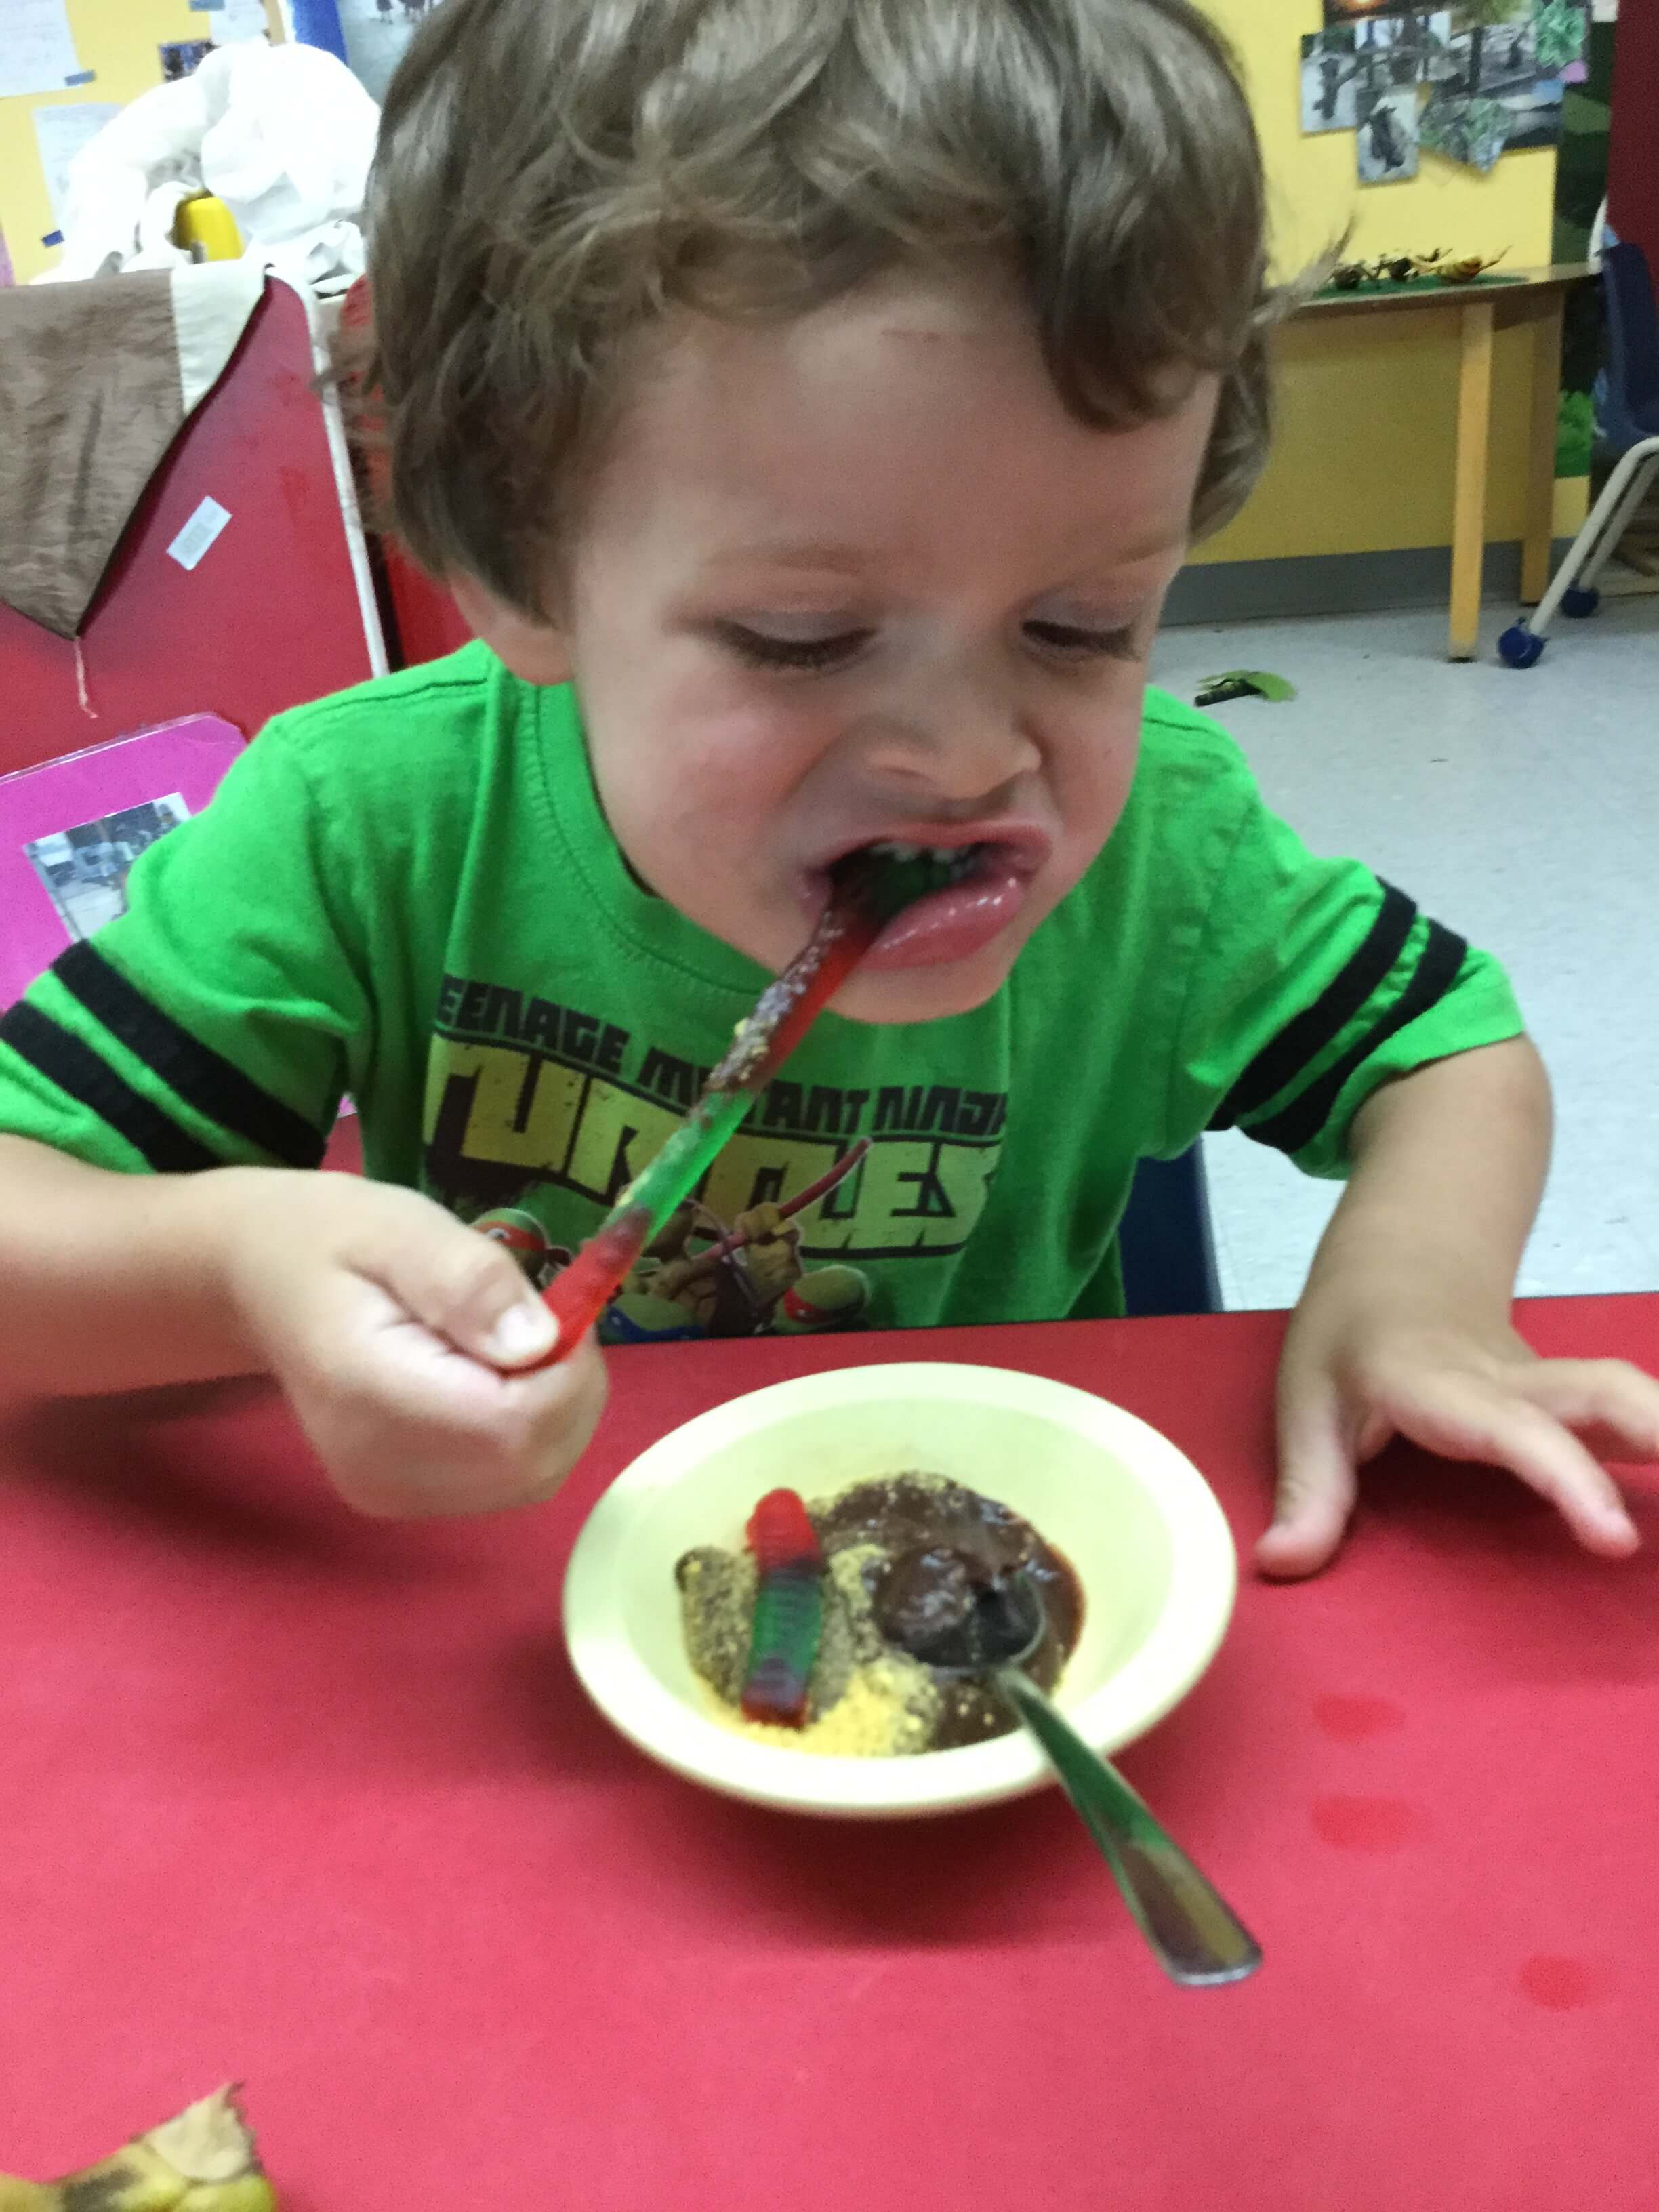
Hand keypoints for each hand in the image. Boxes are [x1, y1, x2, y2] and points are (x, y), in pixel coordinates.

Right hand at [217, 1169, 606, 1516]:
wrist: (261, 1281)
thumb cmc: (329, 1239)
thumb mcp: (400, 1226)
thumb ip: (467, 1280)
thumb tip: (537, 1344)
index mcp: (369, 1396)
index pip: (515, 1426)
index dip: (566, 1371)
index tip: (555, 1306)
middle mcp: (377, 1468)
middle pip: (533, 1463)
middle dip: (569, 1388)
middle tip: (536, 1316)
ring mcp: (388, 1496)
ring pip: (532, 1477)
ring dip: (555, 1408)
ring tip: (508, 1339)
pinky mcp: (402, 1500)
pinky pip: (508, 1481)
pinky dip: (529, 1430)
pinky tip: (495, 1376)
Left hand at [1262, 1298, 1658, 1577]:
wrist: (1402, 1259)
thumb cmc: (1349, 1334)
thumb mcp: (1305, 1398)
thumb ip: (1308, 1485)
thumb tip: (1281, 1565)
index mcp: (1438, 1379)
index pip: (1513, 1430)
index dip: (1566, 1478)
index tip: (1614, 1537)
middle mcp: (1509, 1378)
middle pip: (1601, 1394)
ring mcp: (1550, 1386)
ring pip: (1629, 1399)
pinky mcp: (1574, 1401)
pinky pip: (1634, 1421)